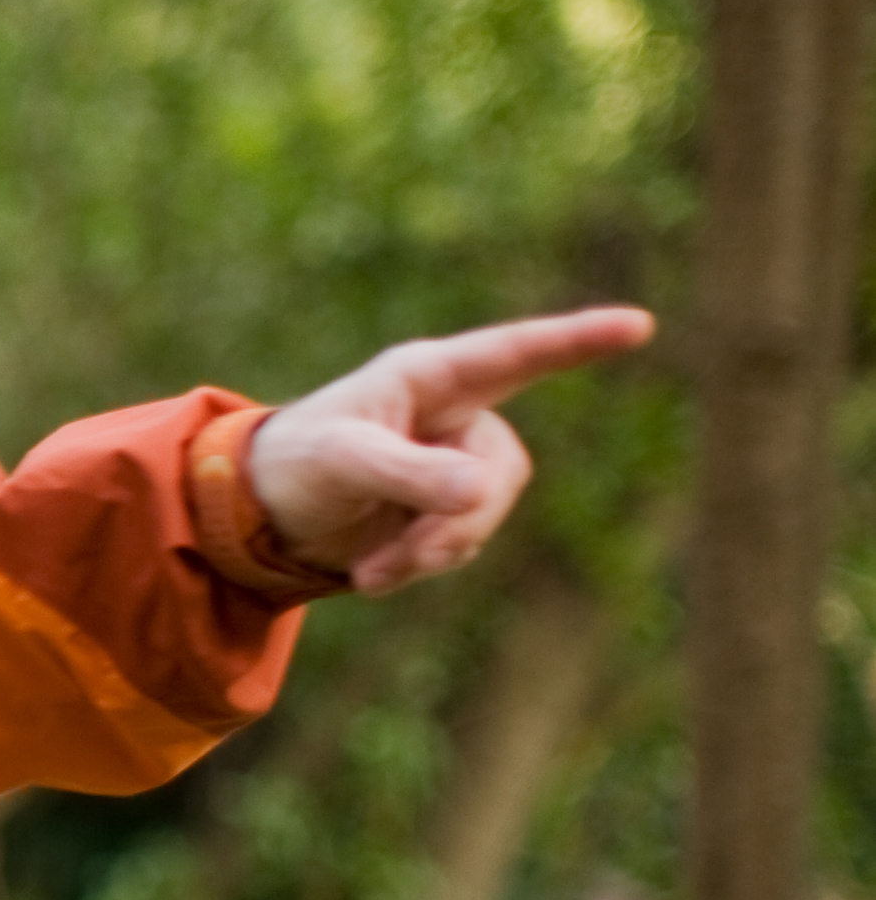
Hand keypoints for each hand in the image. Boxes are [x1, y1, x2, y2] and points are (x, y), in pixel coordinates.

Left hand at [249, 306, 654, 591]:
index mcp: (429, 377)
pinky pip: (462, 544)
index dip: (578, 340)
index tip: (638, 325)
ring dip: (434, 551)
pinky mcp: (447, 509)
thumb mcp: (341, 461)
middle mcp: (454, 414)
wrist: (261, 515)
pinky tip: (372, 573)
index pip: (515, 354)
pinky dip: (421, 566)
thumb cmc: (294, 462)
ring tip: (371, 572)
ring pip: (486, 514)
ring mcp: (456, 464)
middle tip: (406, 557)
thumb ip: (407, 472)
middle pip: (503, 469)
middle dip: (460, 521)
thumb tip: (482, 493)